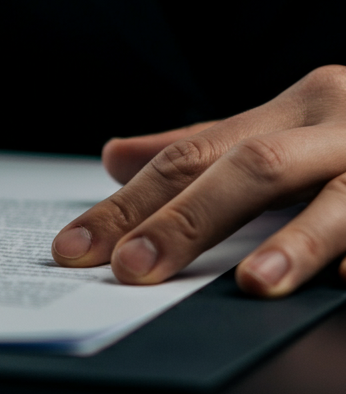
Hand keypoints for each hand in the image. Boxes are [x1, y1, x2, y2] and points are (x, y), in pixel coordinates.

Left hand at [51, 65, 345, 296]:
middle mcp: (337, 123)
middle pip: (249, 168)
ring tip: (253, 284)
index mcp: (290, 109)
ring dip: (298, 241)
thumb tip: (114, 156)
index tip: (75, 247)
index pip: (189, 156)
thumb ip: (202, 147)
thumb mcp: (280, 131)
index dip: (127, 202)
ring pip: (342, 196)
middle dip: (187, 221)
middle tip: (131, 268)